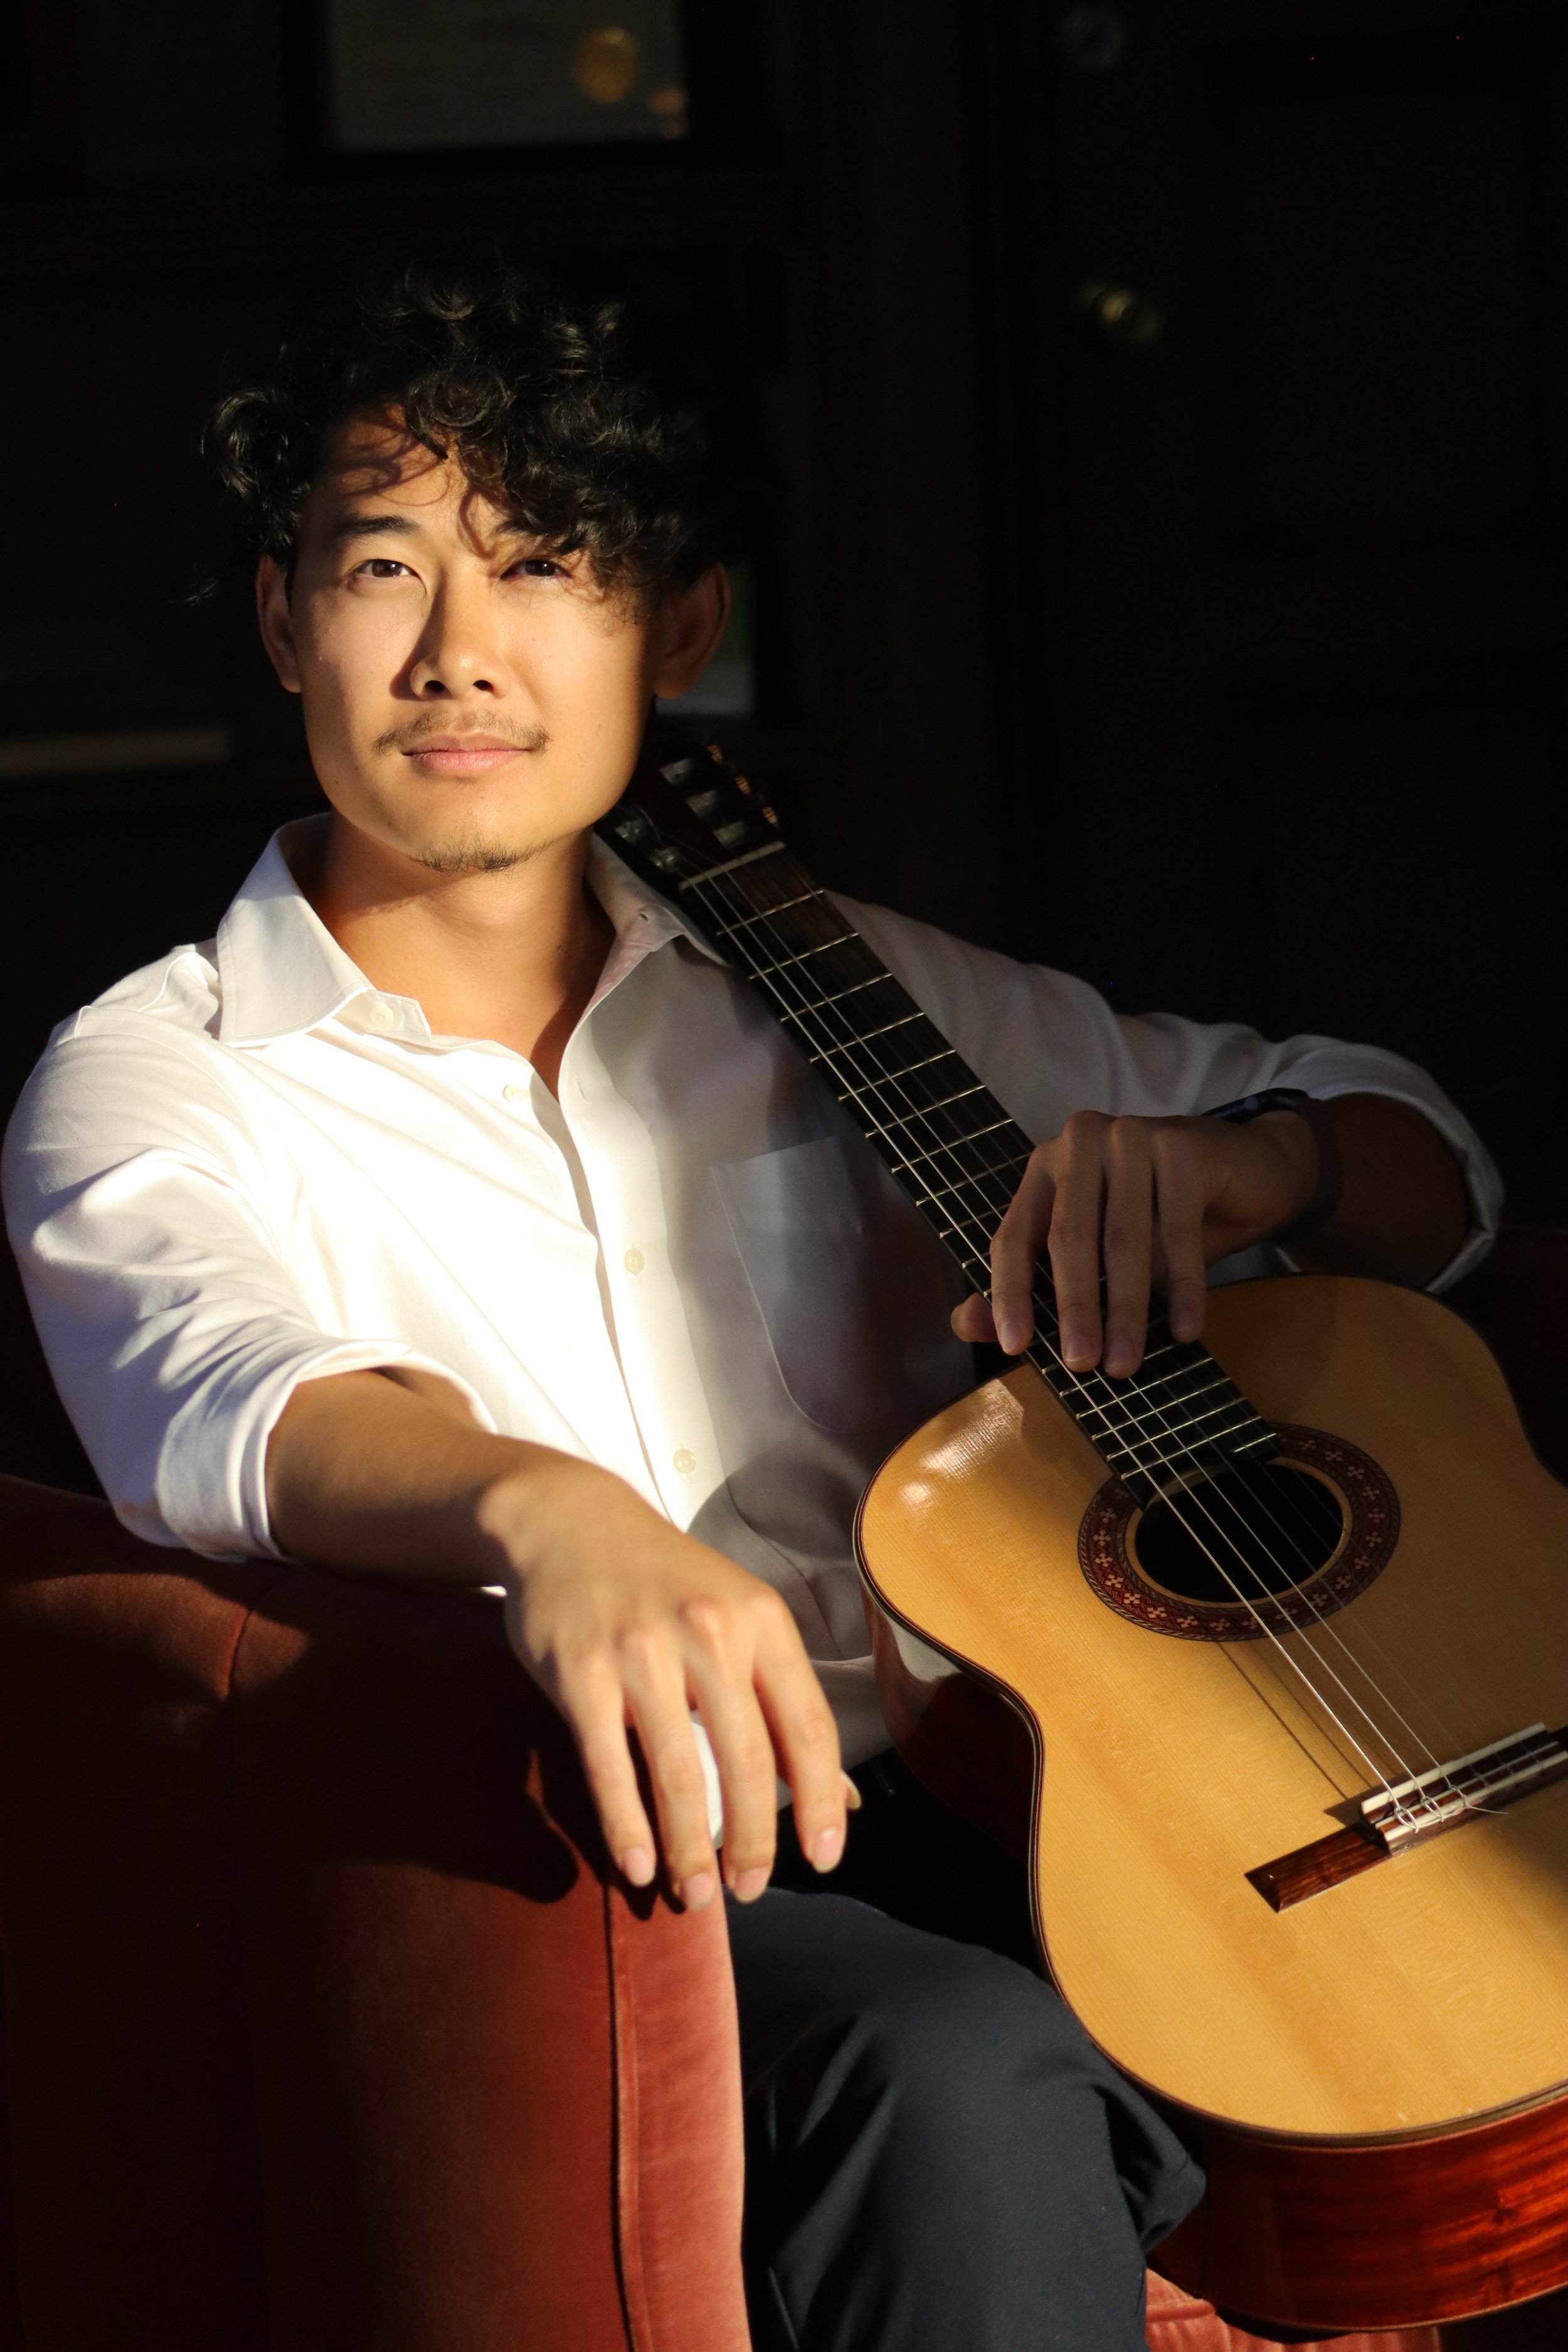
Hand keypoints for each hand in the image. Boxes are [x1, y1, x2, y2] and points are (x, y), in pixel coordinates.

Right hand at [481, 1455, 846, 1910]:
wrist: (569, 1520)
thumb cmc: (664, 1582)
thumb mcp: (737, 1616)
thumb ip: (780, 1696)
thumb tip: (839, 1792)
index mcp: (761, 1619)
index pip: (808, 1726)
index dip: (822, 1801)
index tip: (824, 1857)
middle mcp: (709, 1631)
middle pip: (748, 1762)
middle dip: (754, 1842)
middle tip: (748, 1891)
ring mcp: (642, 1650)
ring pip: (680, 1774)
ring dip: (691, 1851)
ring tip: (697, 1895)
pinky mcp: (581, 1670)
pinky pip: (610, 1766)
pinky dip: (627, 1827)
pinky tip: (639, 1867)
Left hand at [951, 1107, 1316, 1376]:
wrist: (1247, 1173)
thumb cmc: (1160, 1218)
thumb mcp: (1095, 1255)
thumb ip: (1030, 1284)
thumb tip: (967, 1326)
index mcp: (1046, 1168)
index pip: (1013, 1235)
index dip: (1009, 1293)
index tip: (1015, 1348)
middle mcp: (1080, 1143)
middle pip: (1068, 1239)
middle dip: (1074, 1309)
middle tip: (1083, 1366)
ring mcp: (1132, 1136)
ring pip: (1122, 1239)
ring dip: (1125, 1309)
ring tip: (1126, 1362)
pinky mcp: (1182, 1146)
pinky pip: (1177, 1229)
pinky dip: (1182, 1286)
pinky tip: (1185, 1329)